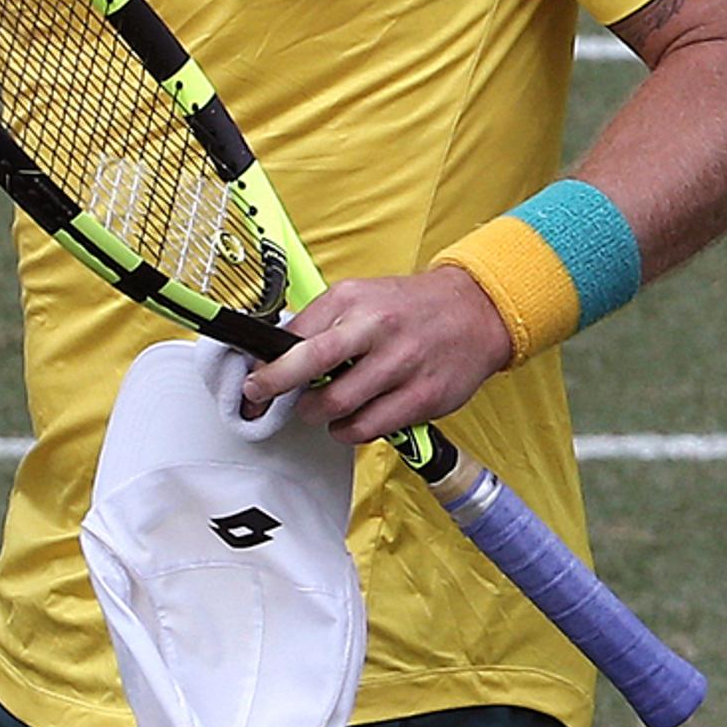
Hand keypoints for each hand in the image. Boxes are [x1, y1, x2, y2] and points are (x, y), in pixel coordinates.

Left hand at [238, 269, 513, 446]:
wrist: (475, 311)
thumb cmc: (407, 307)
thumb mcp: (357, 295)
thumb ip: (318, 321)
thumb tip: (275, 352)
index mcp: (353, 301)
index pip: (295, 338)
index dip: (267, 368)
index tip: (251, 386)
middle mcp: (377, 330)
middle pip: (311, 368)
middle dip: (278, 391)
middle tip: (268, 400)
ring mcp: (402, 365)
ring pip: (338, 406)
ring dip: (318, 416)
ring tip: (320, 408)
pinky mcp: (423, 397)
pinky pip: (371, 428)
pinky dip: (351, 431)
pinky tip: (351, 420)